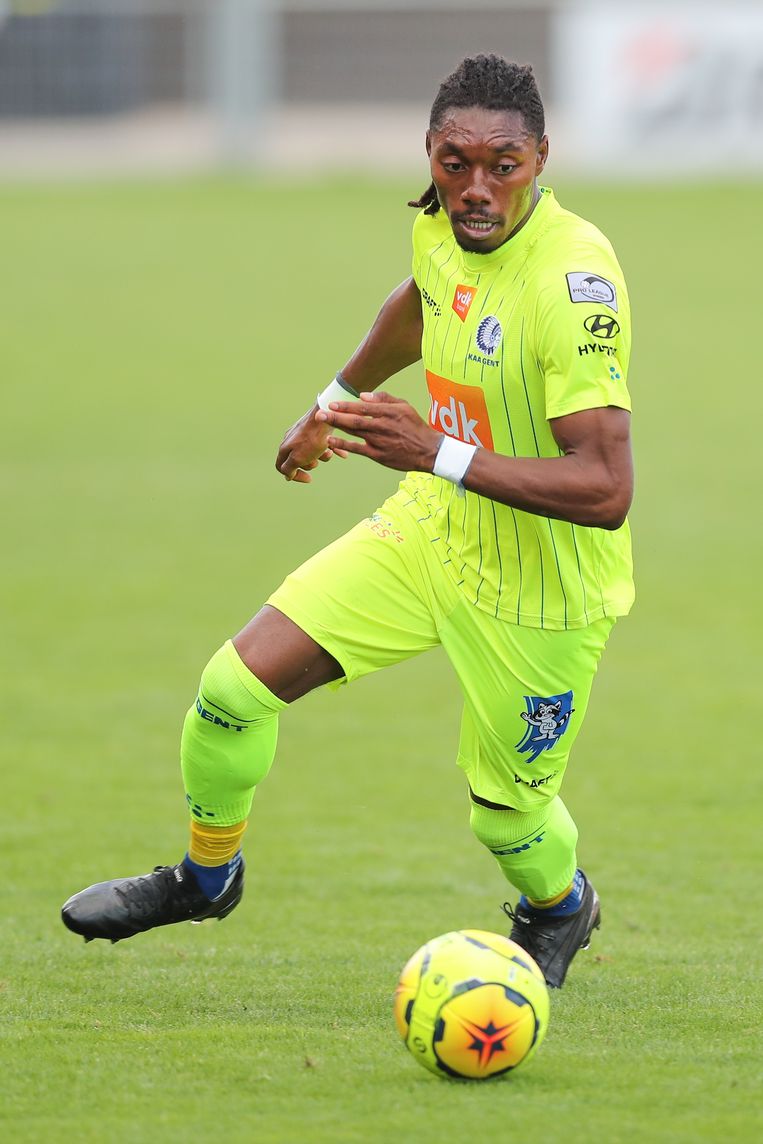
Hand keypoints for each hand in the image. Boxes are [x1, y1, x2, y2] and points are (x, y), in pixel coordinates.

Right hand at [276, 405, 348, 483]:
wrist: (326, 415)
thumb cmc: (312, 439)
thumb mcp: (298, 458)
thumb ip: (289, 468)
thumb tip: (287, 476)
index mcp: (285, 447)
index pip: (281, 467)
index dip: (293, 475)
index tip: (309, 478)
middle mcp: (292, 439)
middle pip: (298, 460)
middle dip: (310, 464)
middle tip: (317, 461)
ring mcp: (304, 433)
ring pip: (311, 452)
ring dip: (322, 456)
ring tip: (329, 453)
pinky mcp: (316, 429)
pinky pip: (322, 443)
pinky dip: (330, 449)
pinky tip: (343, 454)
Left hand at [315, 391, 440, 473]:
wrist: (427, 450)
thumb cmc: (414, 426)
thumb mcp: (404, 406)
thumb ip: (384, 398)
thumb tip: (363, 396)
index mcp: (389, 412)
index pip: (363, 407)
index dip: (346, 405)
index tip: (332, 403)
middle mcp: (383, 426)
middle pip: (355, 420)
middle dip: (336, 415)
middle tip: (320, 412)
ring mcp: (380, 441)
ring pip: (354, 432)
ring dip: (337, 426)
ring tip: (322, 422)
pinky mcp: (378, 455)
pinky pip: (357, 449)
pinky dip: (343, 444)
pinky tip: (331, 441)